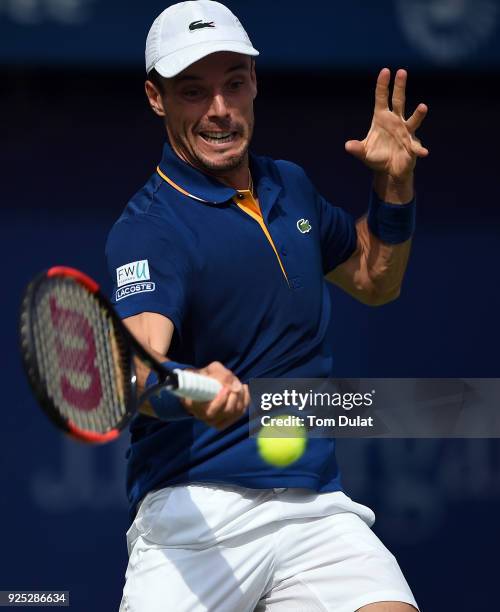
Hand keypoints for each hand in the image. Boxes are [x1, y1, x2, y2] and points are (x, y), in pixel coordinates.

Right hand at [182, 361, 249, 428]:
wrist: (207, 382)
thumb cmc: (207, 375)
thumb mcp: (212, 369)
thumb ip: (222, 375)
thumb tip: (236, 387)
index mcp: (193, 405)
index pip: (210, 411)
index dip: (220, 401)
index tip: (226, 388)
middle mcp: (203, 416)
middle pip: (225, 412)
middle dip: (234, 397)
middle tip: (236, 383)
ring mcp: (215, 421)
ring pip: (234, 413)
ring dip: (241, 397)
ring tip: (239, 384)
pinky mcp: (226, 420)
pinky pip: (240, 413)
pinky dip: (246, 400)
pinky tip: (244, 389)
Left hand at [345, 68, 428, 182]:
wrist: (389, 170)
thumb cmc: (376, 157)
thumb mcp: (364, 153)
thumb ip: (357, 149)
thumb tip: (348, 146)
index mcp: (381, 118)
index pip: (381, 99)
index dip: (382, 85)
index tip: (385, 71)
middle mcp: (395, 121)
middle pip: (399, 101)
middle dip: (400, 87)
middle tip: (402, 72)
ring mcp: (406, 131)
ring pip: (413, 120)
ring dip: (418, 114)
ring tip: (423, 107)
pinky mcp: (413, 145)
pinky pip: (416, 146)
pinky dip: (419, 149)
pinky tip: (423, 153)